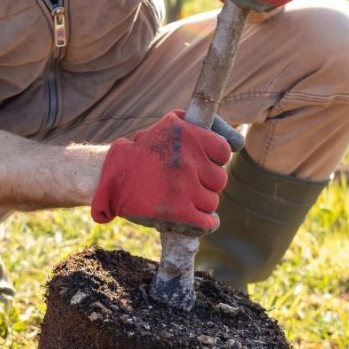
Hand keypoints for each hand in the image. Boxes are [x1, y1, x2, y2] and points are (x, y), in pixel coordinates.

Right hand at [91, 111, 236, 233]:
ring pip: (212, 202)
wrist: (110, 177)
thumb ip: (203, 126)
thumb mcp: (170, 124)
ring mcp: (184, 187)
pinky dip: (206, 223)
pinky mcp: (178, 211)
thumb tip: (238, 142)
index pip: (223, 152)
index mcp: (188, 135)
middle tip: (189, 184)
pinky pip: (207, 221)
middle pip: (219, 180)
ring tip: (185, 199)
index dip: (214, 160)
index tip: (201, 164)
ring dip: (201, 203)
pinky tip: (200, 220)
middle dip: (206, 183)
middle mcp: (188, 160)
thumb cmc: (144, 151)